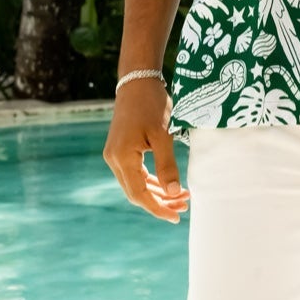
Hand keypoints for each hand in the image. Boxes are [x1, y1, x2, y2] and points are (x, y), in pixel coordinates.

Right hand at [104, 75, 187, 222]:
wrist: (137, 83)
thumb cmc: (152, 105)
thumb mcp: (163, 135)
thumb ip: (167, 165)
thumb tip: (173, 193)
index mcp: (122, 158)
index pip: (139, 194)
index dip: (158, 208)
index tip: (176, 217)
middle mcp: (114, 159)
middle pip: (136, 192)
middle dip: (160, 202)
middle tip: (185, 205)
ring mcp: (114, 155)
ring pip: (135, 184)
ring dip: (157, 192)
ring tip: (182, 196)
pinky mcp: (120, 150)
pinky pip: (134, 173)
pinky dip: (151, 181)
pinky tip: (168, 184)